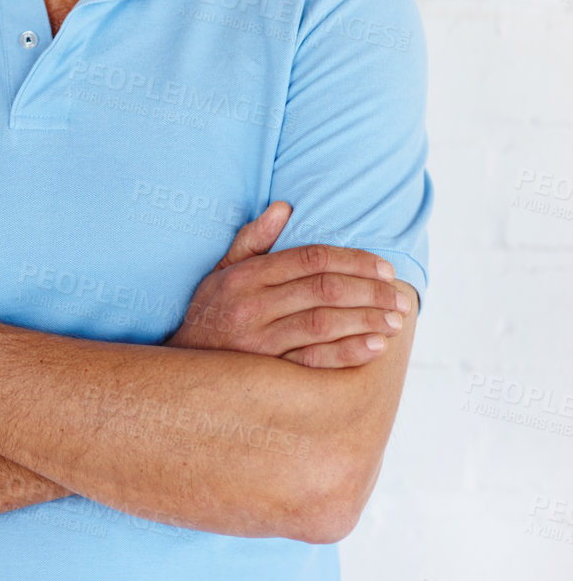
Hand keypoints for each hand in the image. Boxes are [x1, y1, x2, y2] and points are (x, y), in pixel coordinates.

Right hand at [165, 202, 415, 367]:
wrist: (180, 369)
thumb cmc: (209, 314)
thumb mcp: (222, 271)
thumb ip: (253, 240)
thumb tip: (284, 207)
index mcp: (247, 275)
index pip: (311, 258)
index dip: (353, 260)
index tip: (384, 268)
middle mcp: (252, 304)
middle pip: (324, 289)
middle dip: (369, 290)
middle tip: (399, 296)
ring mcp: (258, 341)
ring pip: (323, 322)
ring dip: (366, 319)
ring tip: (396, 319)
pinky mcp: (265, 373)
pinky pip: (314, 361)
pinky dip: (348, 352)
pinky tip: (375, 346)